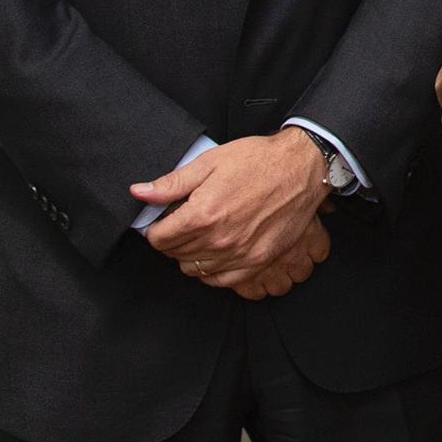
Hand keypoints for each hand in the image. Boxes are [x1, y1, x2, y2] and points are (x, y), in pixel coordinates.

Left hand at [138, 128, 325, 287]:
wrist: (301, 168)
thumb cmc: (259, 161)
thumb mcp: (209, 162)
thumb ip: (171, 183)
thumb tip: (140, 193)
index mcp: (203, 214)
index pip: (158, 238)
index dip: (155, 227)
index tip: (162, 220)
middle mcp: (219, 239)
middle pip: (174, 254)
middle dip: (172, 239)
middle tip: (183, 222)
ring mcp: (239, 254)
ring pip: (193, 269)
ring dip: (189, 254)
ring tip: (200, 234)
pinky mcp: (257, 261)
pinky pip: (220, 280)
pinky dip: (210, 270)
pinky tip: (214, 252)